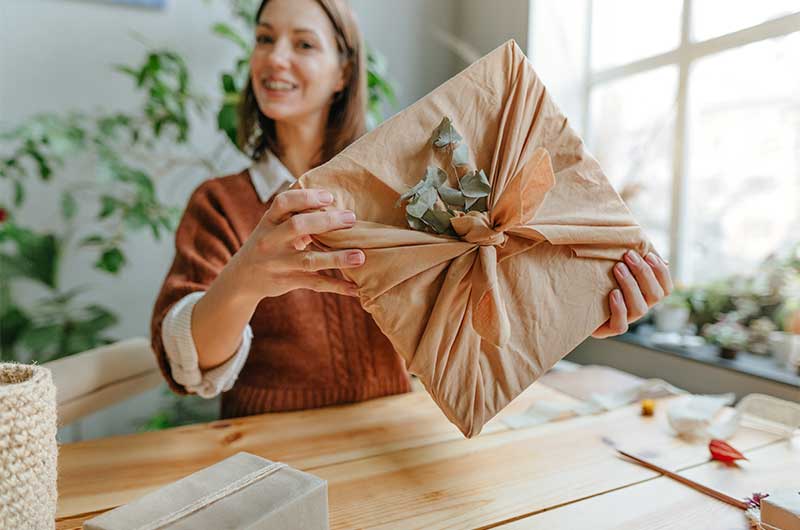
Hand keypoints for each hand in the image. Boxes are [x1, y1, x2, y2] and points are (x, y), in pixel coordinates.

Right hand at [227, 188, 364, 299]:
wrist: (242, 278)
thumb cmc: (268, 244)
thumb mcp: (273, 226)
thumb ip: (296, 214)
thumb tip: (333, 200)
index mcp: (268, 221)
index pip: (283, 202)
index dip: (307, 197)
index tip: (330, 197)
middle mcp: (271, 241)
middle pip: (297, 226)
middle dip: (326, 221)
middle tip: (352, 218)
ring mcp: (279, 263)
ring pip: (309, 260)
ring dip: (336, 258)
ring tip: (360, 256)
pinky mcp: (287, 282)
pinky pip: (315, 284)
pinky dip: (336, 286)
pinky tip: (355, 287)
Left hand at [592, 250, 672, 337]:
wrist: (574, 302)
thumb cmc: (596, 278)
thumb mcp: (613, 265)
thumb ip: (630, 259)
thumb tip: (650, 250)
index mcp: (645, 294)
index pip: (665, 287)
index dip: (661, 272)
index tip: (648, 255)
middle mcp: (639, 307)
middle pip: (655, 296)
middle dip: (644, 273)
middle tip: (628, 255)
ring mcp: (626, 320)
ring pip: (639, 309)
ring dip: (631, 286)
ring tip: (618, 268)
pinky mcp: (609, 330)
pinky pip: (621, 325)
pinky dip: (619, 309)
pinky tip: (613, 293)